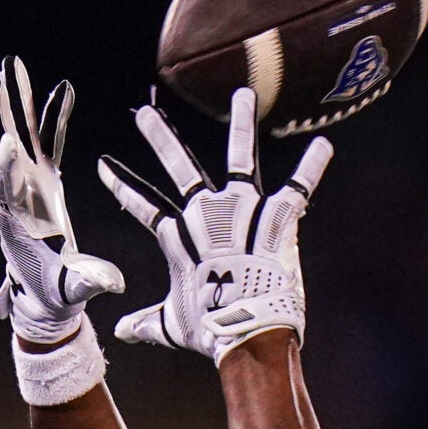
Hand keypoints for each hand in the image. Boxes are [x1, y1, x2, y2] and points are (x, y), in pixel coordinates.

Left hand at [0, 57, 124, 346]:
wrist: (47, 300)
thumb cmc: (57, 297)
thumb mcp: (73, 291)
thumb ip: (89, 283)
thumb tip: (111, 282)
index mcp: (15, 223)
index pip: (4, 189)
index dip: (4, 167)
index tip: (6, 142)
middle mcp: (14, 198)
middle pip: (1, 151)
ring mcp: (27, 186)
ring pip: (19, 138)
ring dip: (16, 104)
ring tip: (11, 67)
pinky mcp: (43, 181)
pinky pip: (48, 142)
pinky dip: (52, 116)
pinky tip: (62, 88)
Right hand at [97, 87, 329, 362]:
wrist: (248, 333)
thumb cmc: (210, 331)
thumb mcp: (170, 326)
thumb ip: (145, 324)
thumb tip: (119, 332)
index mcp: (179, 240)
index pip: (143, 207)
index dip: (122, 187)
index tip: (104, 166)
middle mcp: (207, 217)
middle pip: (180, 168)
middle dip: (160, 139)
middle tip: (144, 114)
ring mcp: (242, 213)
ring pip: (240, 158)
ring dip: (240, 125)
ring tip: (242, 95)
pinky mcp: (276, 219)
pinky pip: (297, 187)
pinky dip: (312, 167)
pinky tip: (324, 145)